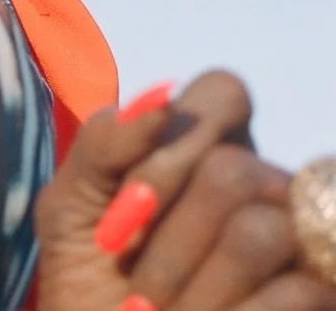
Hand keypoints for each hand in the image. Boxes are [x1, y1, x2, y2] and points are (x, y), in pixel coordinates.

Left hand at [36, 71, 328, 310]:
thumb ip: (103, 146)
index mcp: (212, 150)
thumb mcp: (71, 209)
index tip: (126, 200)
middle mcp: (269, 189)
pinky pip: (297, 292)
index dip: (171, 145)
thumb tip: (159, 95)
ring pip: (261, 230)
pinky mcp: (320, 295)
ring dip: (183, 279)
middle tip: (129, 269)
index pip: (224, 92)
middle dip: (162, 231)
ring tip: (153, 307)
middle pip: (233, 170)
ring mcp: (303, 244)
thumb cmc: (90, 279)